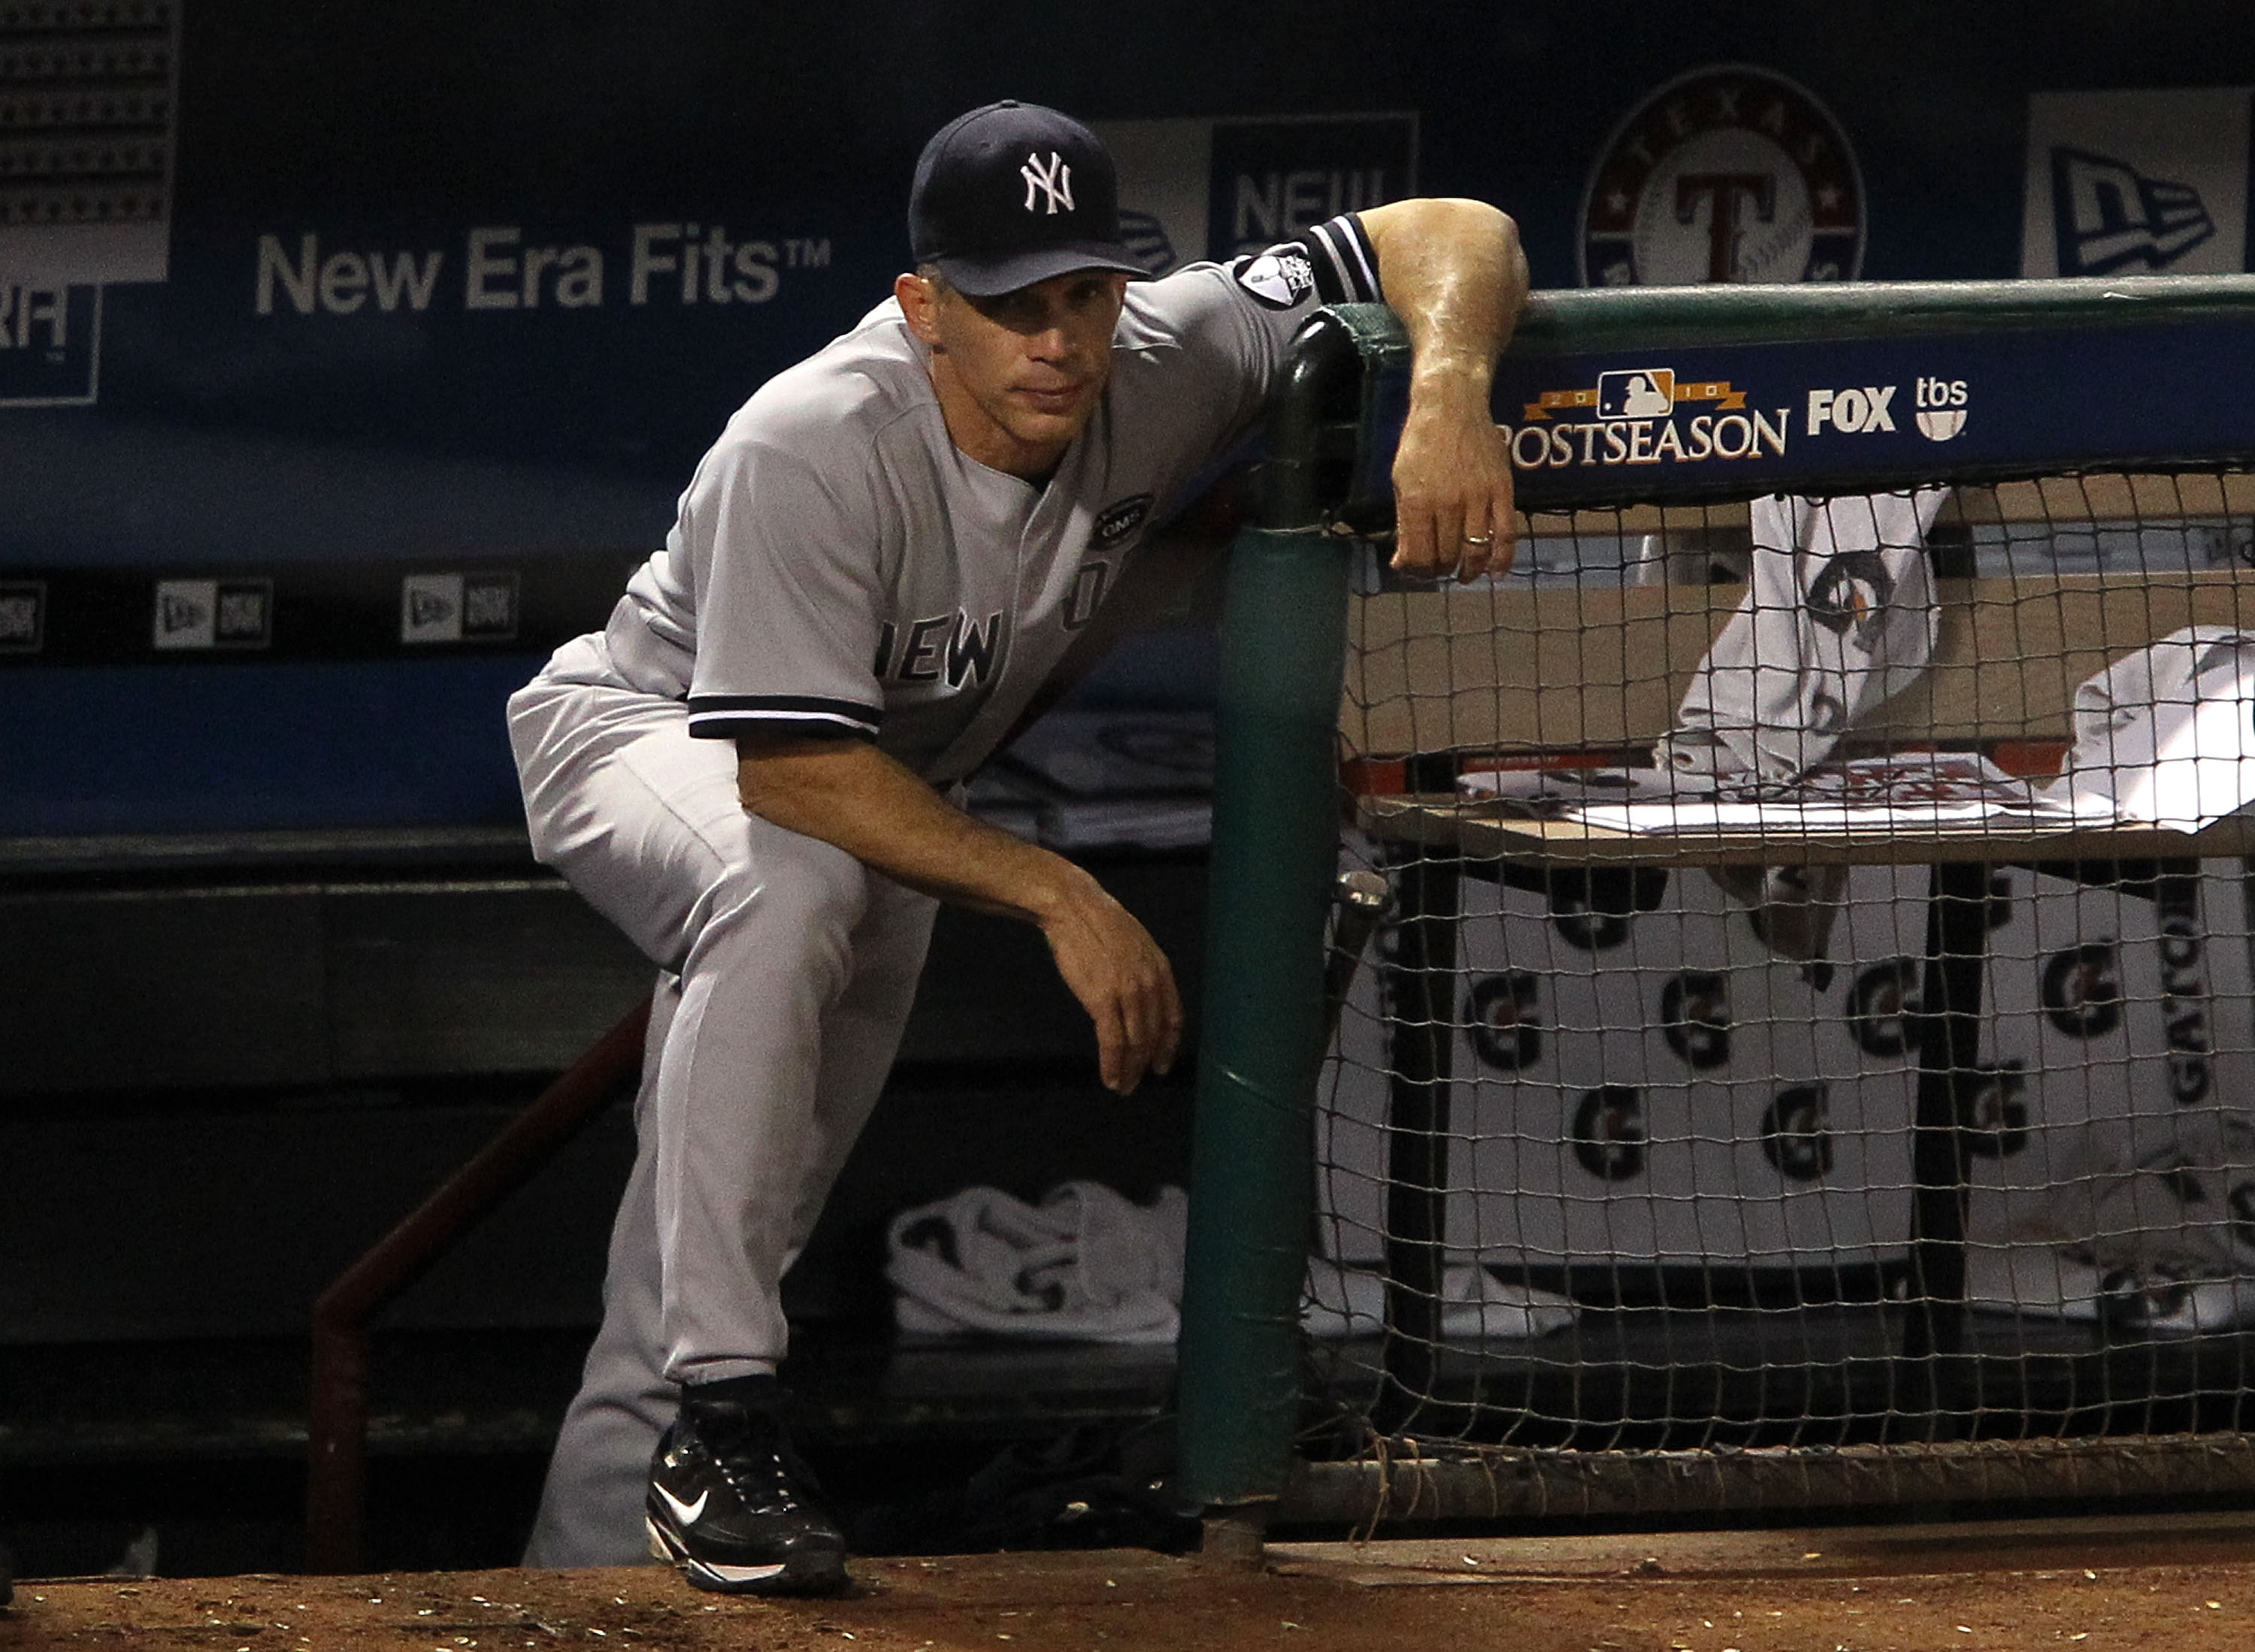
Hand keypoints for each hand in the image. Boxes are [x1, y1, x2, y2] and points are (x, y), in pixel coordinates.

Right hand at [1039, 873, 1183, 1094]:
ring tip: (1122, 1087)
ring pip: (1135, 1044)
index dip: (1168, 1046)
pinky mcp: (1102, 1000)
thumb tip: (1143, 998)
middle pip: (1153, 1036)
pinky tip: (1109, 1078)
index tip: (1161, 1064)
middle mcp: (1150, 984)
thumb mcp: (1135, 944)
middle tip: (1136, 1082)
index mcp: (1161, 969)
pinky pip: (1112, 1042)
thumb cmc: (1098, 924)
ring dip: (1129, 1071)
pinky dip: (1112, 1065)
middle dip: (1146, 1064)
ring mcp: (1128, 993)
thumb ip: (1144, 972)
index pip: (1173, 1018)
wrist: (1074, 908)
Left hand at [1388, 377, 1516, 583]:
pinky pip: (1506, 533)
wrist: (1451, 406)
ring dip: (1468, 570)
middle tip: (1439, 570)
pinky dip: (1502, 559)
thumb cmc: (1421, 443)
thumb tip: (1402, 562)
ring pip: (1475, 550)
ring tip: (1463, 575)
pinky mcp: (1502, 490)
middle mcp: (1448, 503)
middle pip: (1446, 556)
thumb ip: (1404, 523)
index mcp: (1417, 501)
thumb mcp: (1400, 481)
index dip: (1416, 572)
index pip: (1418, 555)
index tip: (1417, 571)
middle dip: (1440, 570)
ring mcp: (1478, 497)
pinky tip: (1496, 572)